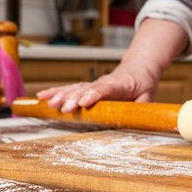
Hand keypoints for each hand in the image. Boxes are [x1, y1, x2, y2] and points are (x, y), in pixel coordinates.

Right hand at [37, 63, 159, 112]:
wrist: (138, 69)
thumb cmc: (143, 84)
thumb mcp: (149, 95)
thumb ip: (144, 108)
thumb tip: (141, 122)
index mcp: (121, 85)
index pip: (106, 89)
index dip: (94, 95)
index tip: (83, 102)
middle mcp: (104, 82)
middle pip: (86, 89)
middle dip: (74, 98)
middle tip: (64, 108)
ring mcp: (93, 84)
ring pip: (75, 88)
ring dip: (61, 96)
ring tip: (49, 104)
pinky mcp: (86, 87)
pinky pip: (70, 88)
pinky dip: (56, 92)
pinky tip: (42, 97)